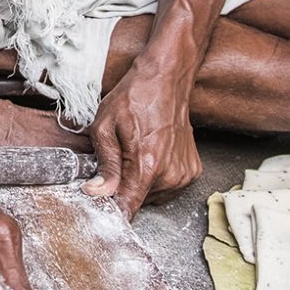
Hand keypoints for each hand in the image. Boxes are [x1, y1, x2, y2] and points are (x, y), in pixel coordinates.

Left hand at [83, 53, 200, 216]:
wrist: (166, 79)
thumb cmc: (135, 97)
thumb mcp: (104, 127)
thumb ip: (104, 165)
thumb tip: (96, 192)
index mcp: (146, 165)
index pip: (128, 208)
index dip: (112, 210)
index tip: (103, 205)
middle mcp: (170, 174)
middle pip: (138, 201)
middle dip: (124, 187)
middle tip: (120, 159)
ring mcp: (184, 173)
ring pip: (153, 195)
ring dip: (141, 182)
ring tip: (138, 152)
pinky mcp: (192, 170)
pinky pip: (168, 186)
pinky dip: (158, 176)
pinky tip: (153, 153)